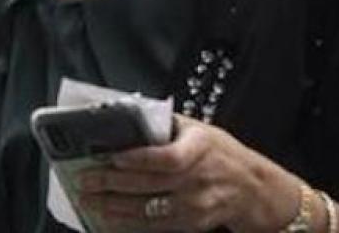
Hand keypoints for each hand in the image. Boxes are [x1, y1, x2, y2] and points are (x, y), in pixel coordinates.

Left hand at [74, 116, 296, 232]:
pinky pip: (155, 226)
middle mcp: (198, 179)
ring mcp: (195, 206)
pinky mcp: (190, 224)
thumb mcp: (200, 130)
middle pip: (150, 184)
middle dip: (112, 183)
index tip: (113, 156)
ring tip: (89, 200)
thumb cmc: (221, 154)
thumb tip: (126, 116)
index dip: (139, 159)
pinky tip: (109, 218)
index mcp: (201, 148)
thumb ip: (166, 124)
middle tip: (85, 180)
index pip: (168, 157)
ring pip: (148, 209)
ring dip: (114, 206)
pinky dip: (129, 223)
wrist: (253, 189)